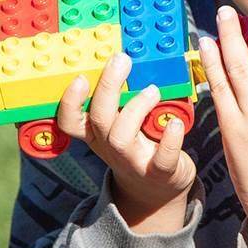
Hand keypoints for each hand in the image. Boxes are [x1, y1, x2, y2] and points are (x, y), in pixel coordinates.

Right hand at [56, 52, 194, 232]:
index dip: (70, 101)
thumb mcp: (120, 125)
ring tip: (153, 90)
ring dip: (136, 108)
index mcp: (97, 133)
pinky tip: (177, 123)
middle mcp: (110, 146)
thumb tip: (123, 57)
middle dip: (107, 87)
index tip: (79, 76)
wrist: (156, 189)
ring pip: (121, 136)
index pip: (70, 120)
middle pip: (98, 119)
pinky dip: (169, 140)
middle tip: (121, 60)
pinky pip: (161, 158)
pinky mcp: (159, 172)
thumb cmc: (138, 146)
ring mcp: (133, 161)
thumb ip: (119, 98)